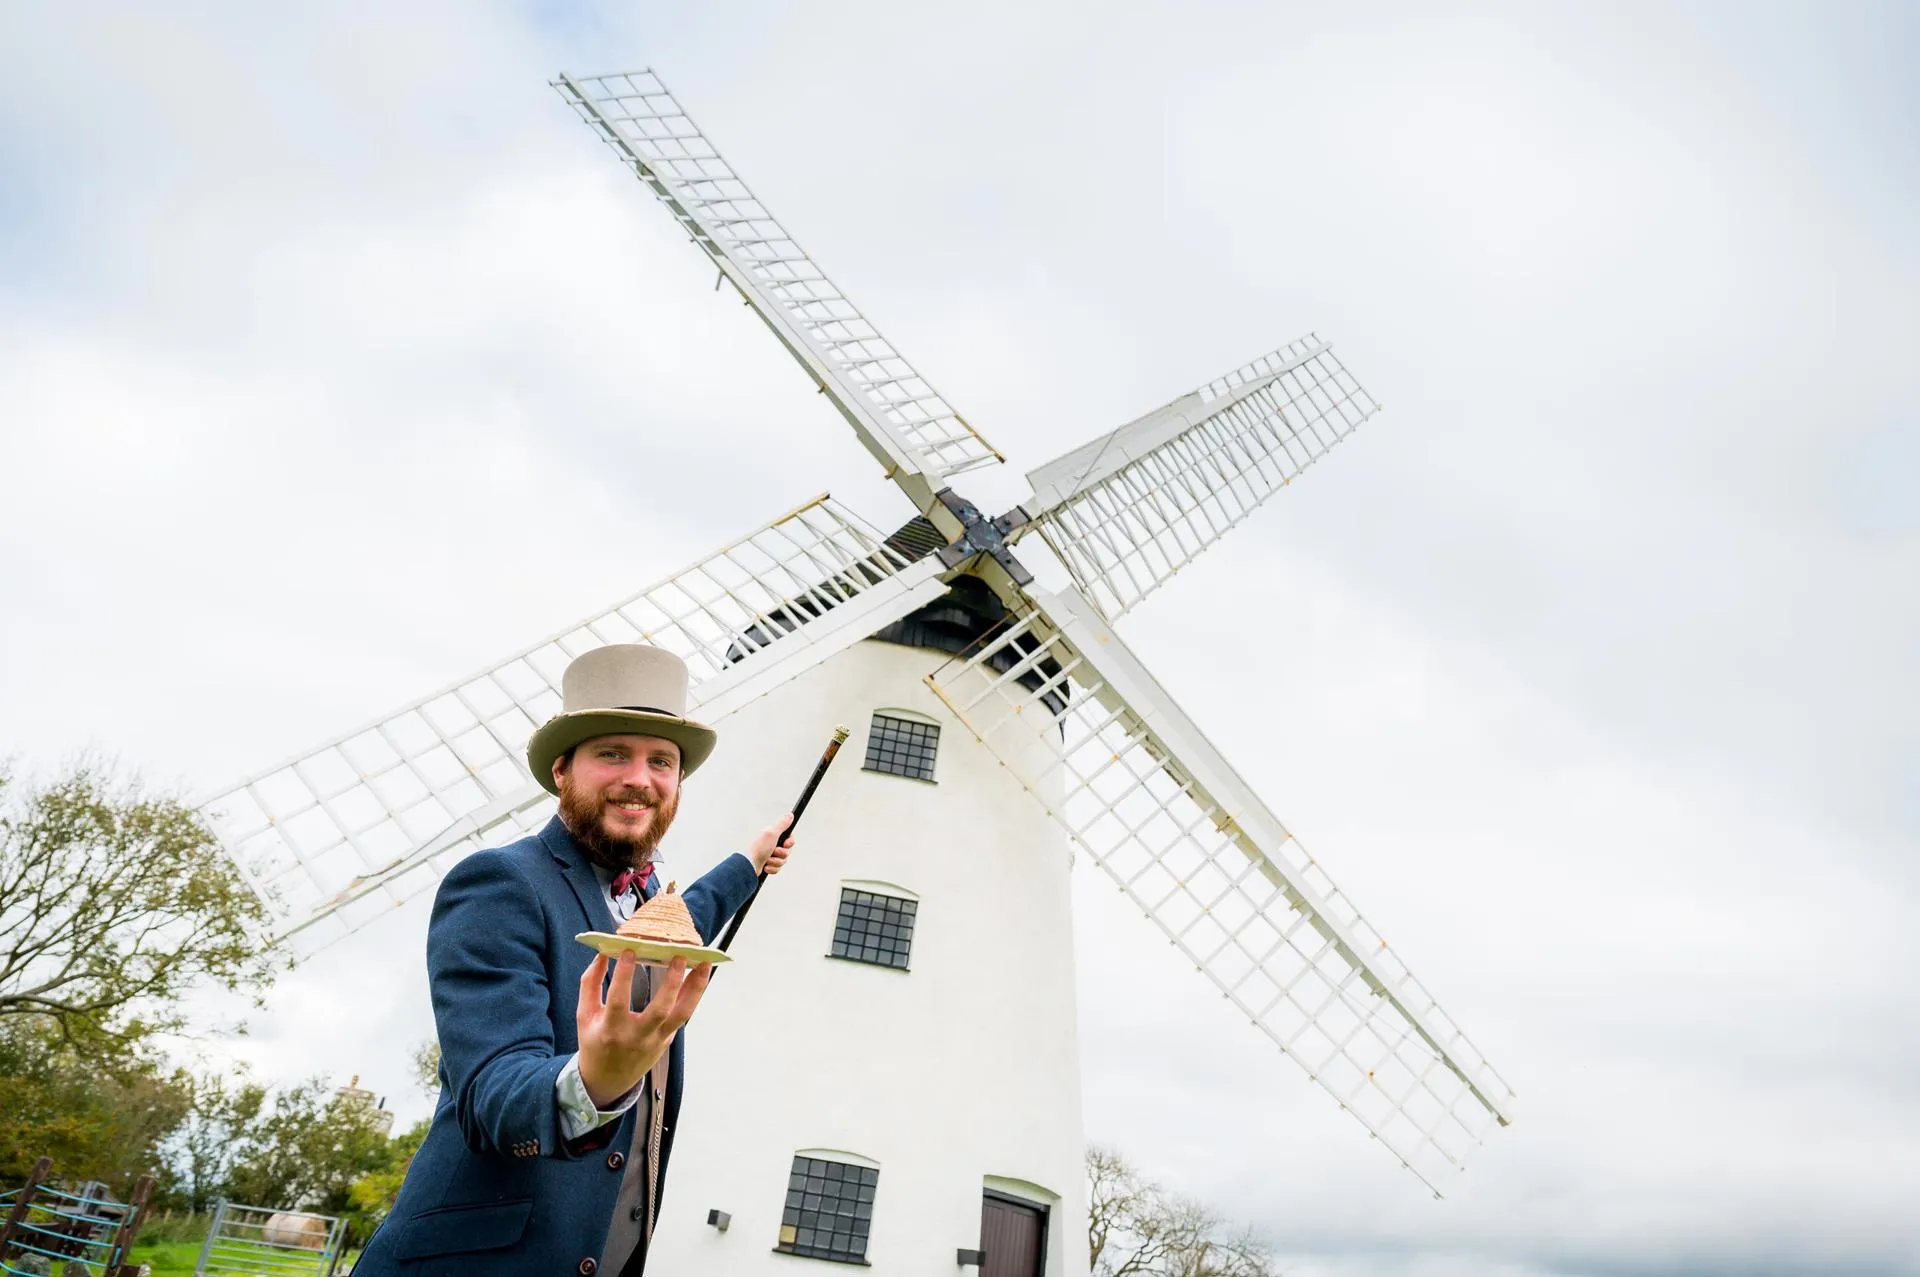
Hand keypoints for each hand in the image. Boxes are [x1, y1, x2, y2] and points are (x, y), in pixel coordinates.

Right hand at [575, 953, 712, 1107]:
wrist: (609, 1079)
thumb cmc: (595, 1042)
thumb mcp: (585, 1015)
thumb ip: (590, 983)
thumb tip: (603, 954)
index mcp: (612, 1029)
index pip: (618, 1001)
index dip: (624, 975)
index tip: (630, 950)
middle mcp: (638, 1036)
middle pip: (660, 1010)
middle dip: (671, 983)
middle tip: (678, 956)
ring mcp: (657, 1039)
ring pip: (682, 1014)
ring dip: (696, 988)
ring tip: (704, 964)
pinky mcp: (668, 1039)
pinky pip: (683, 1015)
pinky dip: (693, 994)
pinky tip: (699, 975)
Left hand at [749, 812, 795, 875]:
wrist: (749, 864)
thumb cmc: (758, 848)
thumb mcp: (772, 833)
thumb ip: (782, 824)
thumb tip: (790, 814)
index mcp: (772, 835)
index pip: (789, 838)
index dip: (789, 843)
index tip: (786, 844)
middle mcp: (771, 844)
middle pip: (787, 851)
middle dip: (782, 854)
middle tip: (774, 852)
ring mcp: (770, 855)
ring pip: (783, 861)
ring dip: (776, 862)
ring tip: (767, 860)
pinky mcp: (768, 864)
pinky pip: (777, 868)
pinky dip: (772, 868)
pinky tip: (765, 866)